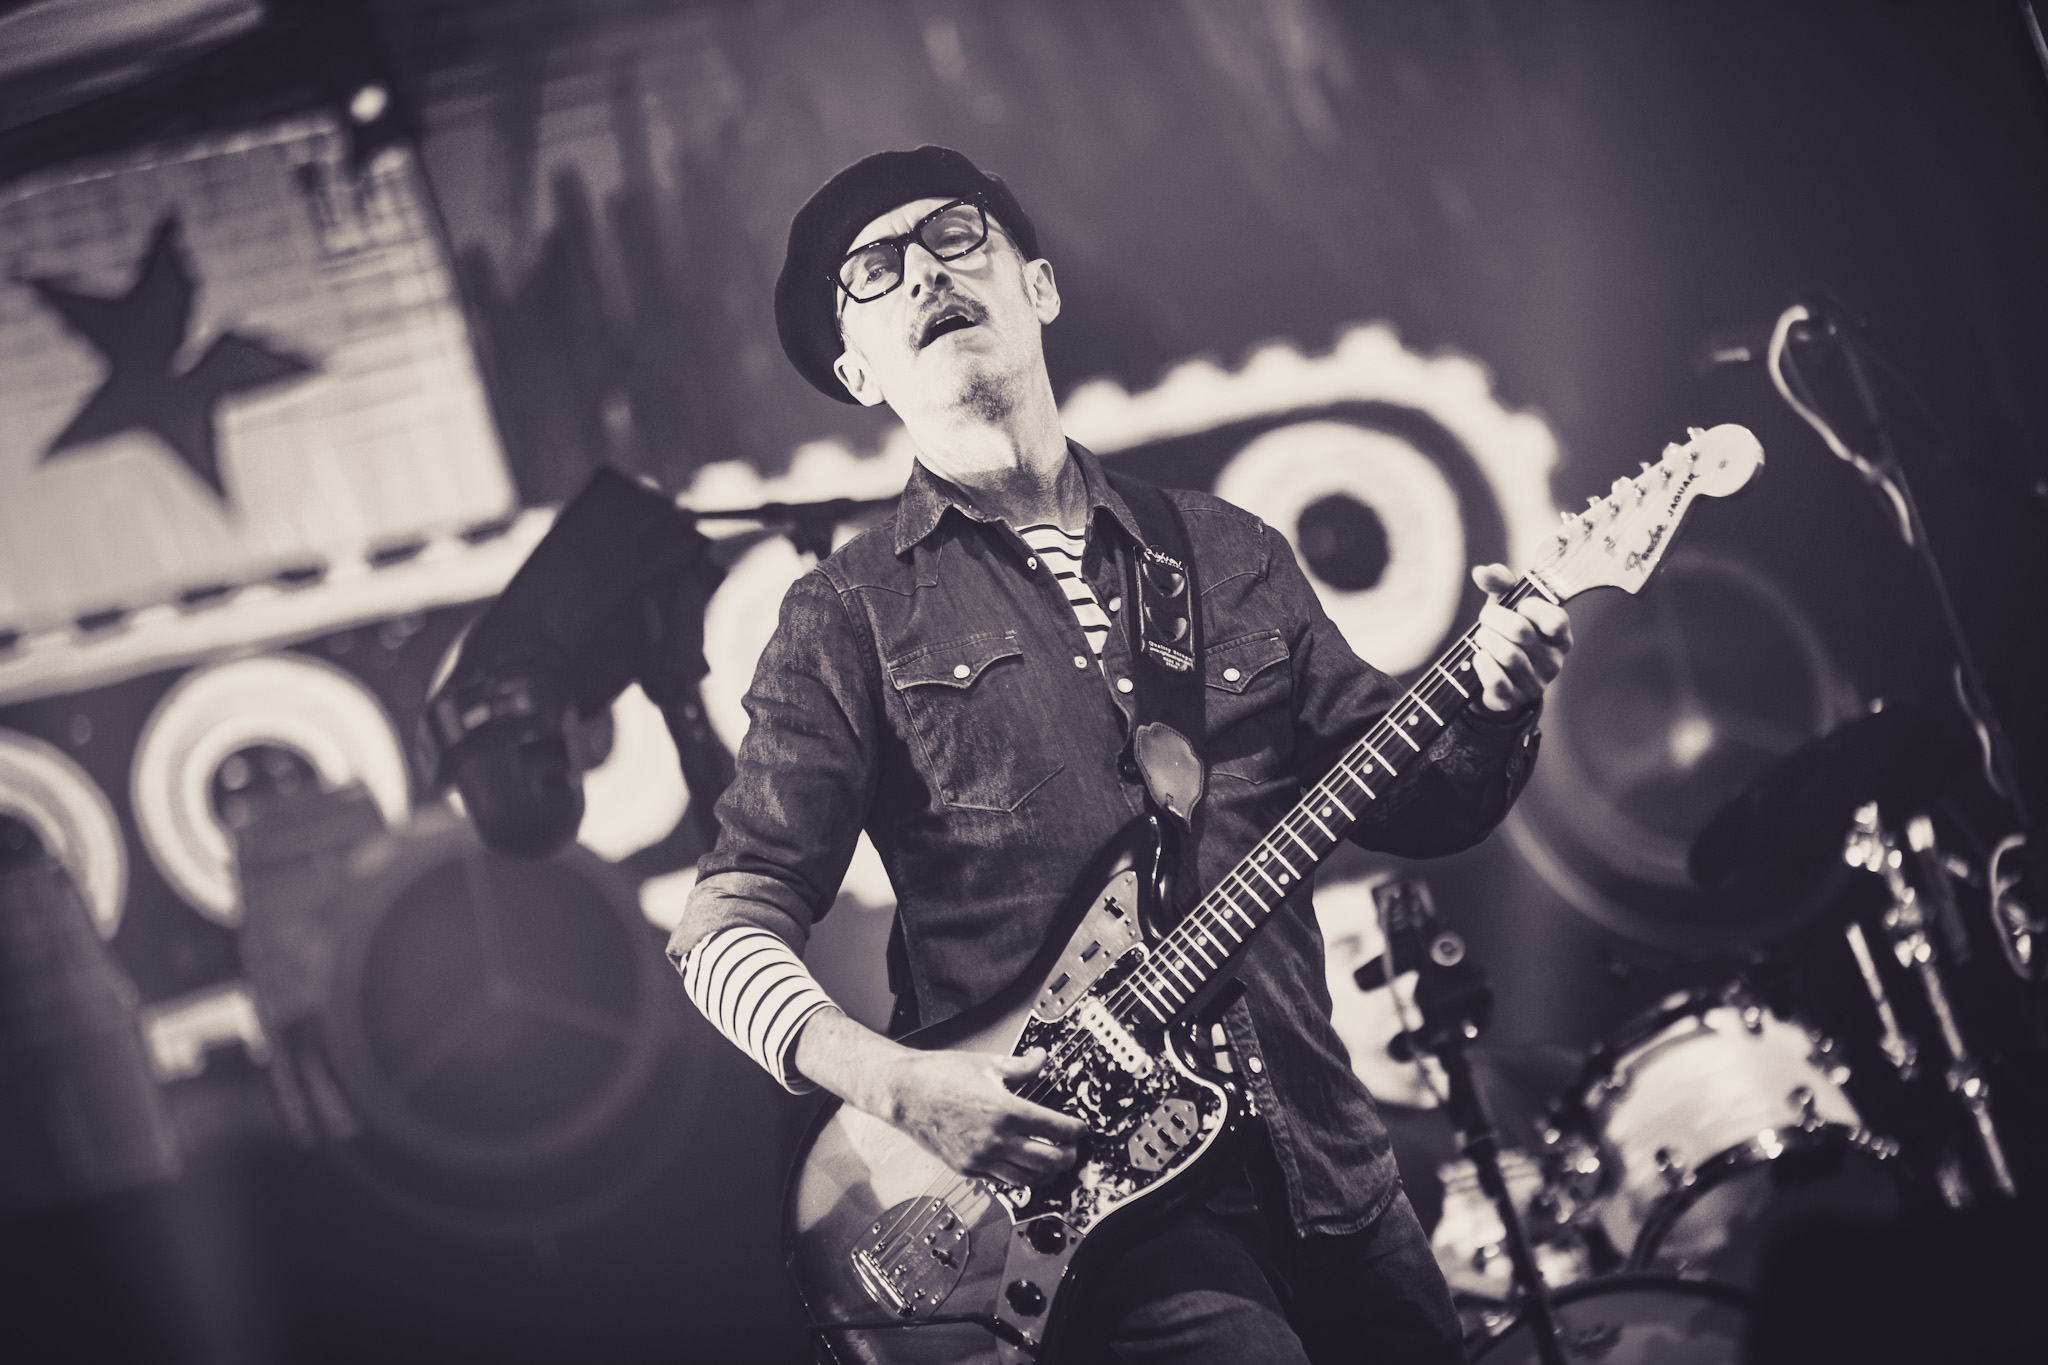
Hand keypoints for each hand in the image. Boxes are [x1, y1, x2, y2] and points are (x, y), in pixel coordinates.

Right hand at [878, 1045, 1088, 1186]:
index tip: (1079, 1129)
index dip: (1074, 1131)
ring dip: (1047, 1173)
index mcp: (1005, 1111)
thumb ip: (1021, 1066)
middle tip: (1072, 1150)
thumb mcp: (986, 1064)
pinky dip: (1019, 1177)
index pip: (1055, 1128)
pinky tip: (1024, 1167)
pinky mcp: (967, 1168)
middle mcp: (995, 1140)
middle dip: (1067, 1157)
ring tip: (1054, 1164)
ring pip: (1027, 1178)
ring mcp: (980, 1159)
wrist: (903, 1093)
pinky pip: (1002, 1180)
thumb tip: (1041, 1058)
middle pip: (1048, 1159)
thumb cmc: (939, 1075)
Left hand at [1469, 563, 1571, 711]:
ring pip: (1508, 654)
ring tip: (1481, 636)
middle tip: (1485, 618)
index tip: (1517, 605)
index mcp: (1560, 637)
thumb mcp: (1507, 606)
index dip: (1531, 607)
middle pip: (1521, 632)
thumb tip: (1482, 571)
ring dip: (1486, 639)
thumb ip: (1500, 584)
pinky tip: (1479, 657)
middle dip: (1494, 618)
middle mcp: (1553, 662)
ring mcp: (1535, 684)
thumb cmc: (1505, 634)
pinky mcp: (1513, 700)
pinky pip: (1498, 681)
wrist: (1493, 679)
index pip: (1555, 619)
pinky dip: (1483, 665)